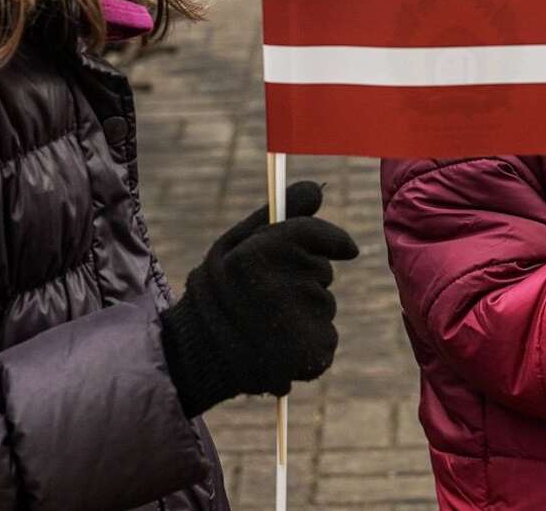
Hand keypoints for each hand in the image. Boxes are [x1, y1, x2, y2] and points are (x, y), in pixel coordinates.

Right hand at [159, 181, 360, 415]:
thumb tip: (317, 187)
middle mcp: (284, 284)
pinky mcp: (314, 352)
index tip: (347, 249)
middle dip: (304, 276)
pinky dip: (310, 339)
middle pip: (321, 269)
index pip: (317, 234)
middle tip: (268, 295)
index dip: (333, 240)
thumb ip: (278, 216)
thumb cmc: (217, 292)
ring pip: (323, 303)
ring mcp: (301, 321)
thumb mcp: (235, 245)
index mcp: (260, 253)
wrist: (198, 357)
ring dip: (304, 309)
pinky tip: (280, 345)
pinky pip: (325, 334)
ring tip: (268, 323)